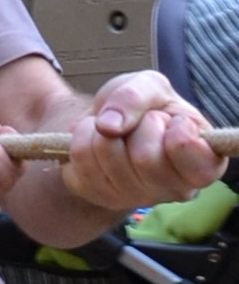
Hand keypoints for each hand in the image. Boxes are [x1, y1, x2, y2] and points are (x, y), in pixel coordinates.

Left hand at [61, 69, 219, 214]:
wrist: (107, 123)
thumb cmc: (142, 109)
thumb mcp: (148, 86)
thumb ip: (136, 95)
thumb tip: (109, 125)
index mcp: (203, 162)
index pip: (198, 163)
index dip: (180, 135)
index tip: (172, 122)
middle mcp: (174, 188)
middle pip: (146, 157)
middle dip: (138, 125)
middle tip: (142, 125)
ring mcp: (135, 197)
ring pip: (108, 154)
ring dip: (105, 128)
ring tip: (118, 130)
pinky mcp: (100, 195)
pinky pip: (81, 157)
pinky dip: (82, 135)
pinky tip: (97, 140)